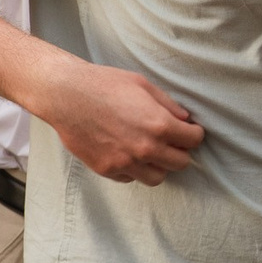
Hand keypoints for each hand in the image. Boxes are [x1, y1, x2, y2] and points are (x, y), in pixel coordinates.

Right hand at [22, 54, 205, 185]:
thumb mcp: (143, 85)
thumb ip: (168, 105)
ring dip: (159, 165)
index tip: (190, 130)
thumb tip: (185, 119)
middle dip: (181, 151)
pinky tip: (128, 153)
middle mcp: (145, 149)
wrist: (66, 96)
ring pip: (157, 177)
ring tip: (152, 151)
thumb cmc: (105, 84)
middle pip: (181, 163)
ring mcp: (126, 163)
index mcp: (159, 125)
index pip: (194, 140)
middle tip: (173, 141)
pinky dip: (134, 169)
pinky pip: (131, 178)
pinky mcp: (107, 170)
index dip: (194, 133)